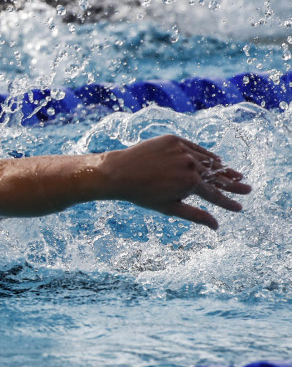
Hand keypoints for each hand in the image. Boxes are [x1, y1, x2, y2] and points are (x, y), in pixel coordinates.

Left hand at [101, 135, 250, 228]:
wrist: (118, 172)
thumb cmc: (142, 194)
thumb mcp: (170, 207)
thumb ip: (195, 215)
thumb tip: (216, 226)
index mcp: (190, 183)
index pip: (215, 195)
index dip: (228, 202)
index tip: (240, 207)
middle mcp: (190, 164)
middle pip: (217, 177)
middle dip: (233, 184)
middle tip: (247, 189)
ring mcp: (182, 150)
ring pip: (207, 161)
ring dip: (222, 169)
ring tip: (236, 175)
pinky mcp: (173, 140)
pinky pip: (195, 148)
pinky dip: (206, 155)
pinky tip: (217, 160)